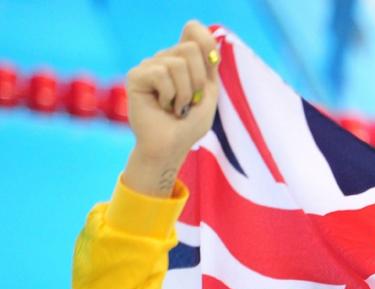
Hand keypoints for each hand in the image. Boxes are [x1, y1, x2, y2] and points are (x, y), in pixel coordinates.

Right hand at [121, 20, 219, 196]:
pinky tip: (163, 106)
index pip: (193, 30)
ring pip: (177, 63)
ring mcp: (149, 66)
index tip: (211, 68)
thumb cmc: (190, 123)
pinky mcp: (136, 76)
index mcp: (182, 59)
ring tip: (177, 107)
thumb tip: (205, 33)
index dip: (206, 43)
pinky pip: (161, 73)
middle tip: (190, 101)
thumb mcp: (208, 91)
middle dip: (198, 81)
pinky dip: (170, 95)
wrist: (172, 146)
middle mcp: (164, 58)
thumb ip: (209, 64)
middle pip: (191, 48)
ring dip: (185, 93)